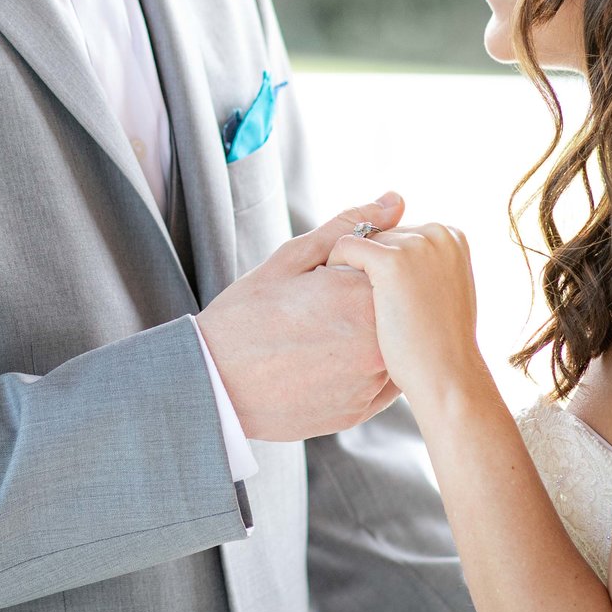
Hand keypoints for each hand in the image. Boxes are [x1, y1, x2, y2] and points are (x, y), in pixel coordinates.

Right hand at [196, 193, 407, 441]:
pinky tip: (325, 361)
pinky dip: (362, 368)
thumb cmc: (247, 314)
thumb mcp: (292, 259)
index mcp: (364, 298)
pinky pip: (380, 381)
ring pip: (393, 347)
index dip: (365, 269)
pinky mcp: (361, 411)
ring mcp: (371, 382)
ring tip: (323, 336)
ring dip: (370, 337)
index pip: (394, 271)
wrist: (213, 381)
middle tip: (323, 310)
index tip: (331, 278)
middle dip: (370, 303)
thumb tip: (395, 200)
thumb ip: (349, 228)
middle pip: (398, 311)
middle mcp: (378, 343)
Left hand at [325, 223, 487, 405]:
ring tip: (355, 307)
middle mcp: (436, 232)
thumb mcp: (439, 290)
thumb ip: (424, 262)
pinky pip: (345, 248)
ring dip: (350, 269)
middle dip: (368, 267)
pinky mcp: (391, 261)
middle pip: (380, 234)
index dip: (384, 268)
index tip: (386, 300)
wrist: (446, 376)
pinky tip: (339, 300)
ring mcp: (416, 245)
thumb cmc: (439, 343)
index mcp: (451, 236)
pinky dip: (335, 268)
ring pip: (360, 240)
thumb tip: (400, 230)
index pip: (399, 234)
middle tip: (372, 308)